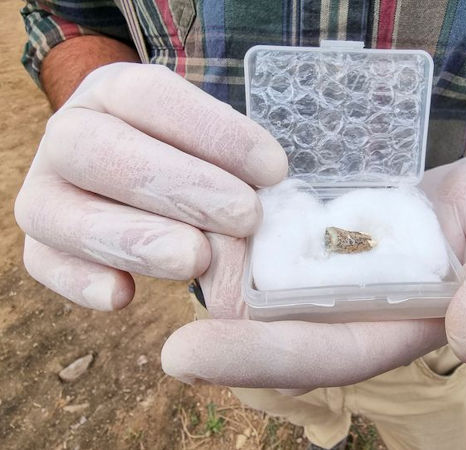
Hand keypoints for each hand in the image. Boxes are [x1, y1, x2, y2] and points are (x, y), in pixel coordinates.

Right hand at [14, 62, 287, 309]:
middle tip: (243, 217)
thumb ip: (231, 163)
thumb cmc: (188, 156)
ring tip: (195, 259)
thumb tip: (272, 198)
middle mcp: (69, 133)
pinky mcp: (39, 242)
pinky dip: (79, 280)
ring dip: (133, 239)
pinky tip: (122, 296)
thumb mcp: (209, 141)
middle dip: (177, 185)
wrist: (133, 169)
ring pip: (62, 211)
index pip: (152, 97)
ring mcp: (45, 189)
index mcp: (114, 93)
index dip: (214, 132)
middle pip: (99, 150)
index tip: (274, 170)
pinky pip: (42, 262)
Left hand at [160, 154, 465, 388]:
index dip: (255, 362)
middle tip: (142, 292)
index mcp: (381, 331)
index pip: (314, 358)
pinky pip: (262, 236)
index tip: (181, 354)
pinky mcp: (312, 233)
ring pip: (254, 280)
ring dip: (202, 267)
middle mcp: (340, 310)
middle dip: (206, 322)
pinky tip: (183, 205)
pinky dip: (225, 227)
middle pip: (267, 327)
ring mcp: (322, 271)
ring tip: (149, 236)